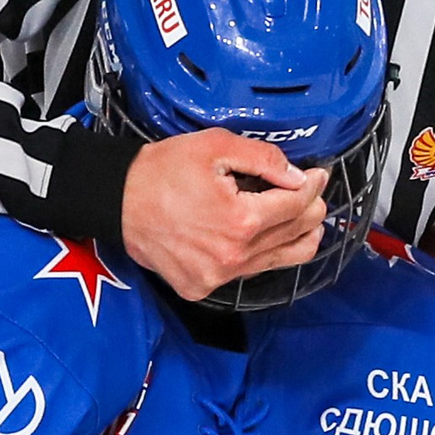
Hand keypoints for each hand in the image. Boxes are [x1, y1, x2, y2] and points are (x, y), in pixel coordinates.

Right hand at [120, 129, 327, 299]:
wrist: (116, 200)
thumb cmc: (161, 171)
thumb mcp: (215, 147)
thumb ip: (264, 159)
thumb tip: (298, 176)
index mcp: (241, 222)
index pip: (299, 205)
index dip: (314, 186)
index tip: (317, 175)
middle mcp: (233, 257)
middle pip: (297, 234)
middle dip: (311, 208)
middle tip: (311, 192)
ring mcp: (218, 277)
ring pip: (281, 260)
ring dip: (296, 235)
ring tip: (301, 217)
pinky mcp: (202, 287)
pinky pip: (249, 273)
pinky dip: (262, 254)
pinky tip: (262, 235)